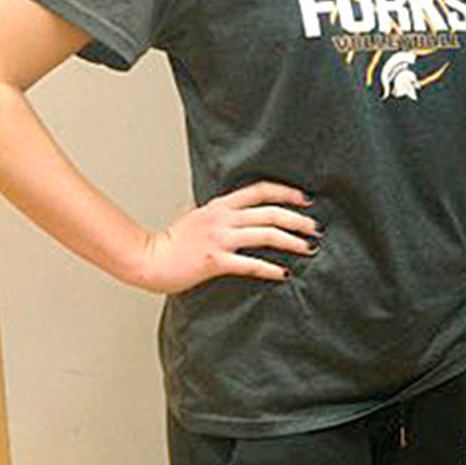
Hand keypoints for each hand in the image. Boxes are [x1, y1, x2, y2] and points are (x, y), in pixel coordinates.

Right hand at [135, 182, 319, 292]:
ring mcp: (219, 239)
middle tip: (316, 228)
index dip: (286, 193)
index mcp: (220, 205)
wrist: (150, 259)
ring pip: (266, 235)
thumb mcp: (199, 216)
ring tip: (309, 248)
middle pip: (271, 213)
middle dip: (298, 220)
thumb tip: (241, 211)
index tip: (306, 199)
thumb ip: (221, 212)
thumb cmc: (174, 242)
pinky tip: (284, 274)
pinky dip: (270, 269)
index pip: (260, 191)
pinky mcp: (215, 261)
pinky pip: (250, 263)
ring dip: (292, 242)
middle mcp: (223, 218)